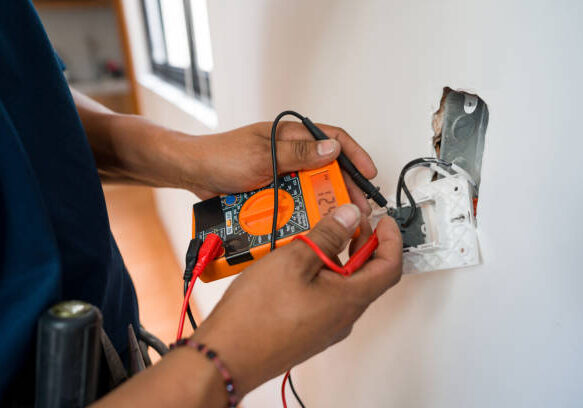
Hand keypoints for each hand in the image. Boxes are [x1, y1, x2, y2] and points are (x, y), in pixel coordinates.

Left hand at [174, 121, 377, 214]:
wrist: (194, 174)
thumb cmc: (222, 156)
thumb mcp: (263, 154)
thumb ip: (299, 153)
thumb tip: (333, 150)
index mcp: (291, 136)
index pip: (332, 138)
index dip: (355, 154)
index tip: (369, 173)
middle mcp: (290, 153)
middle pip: (328, 168)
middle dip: (345, 186)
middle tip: (358, 206)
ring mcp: (282, 173)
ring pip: (312, 187)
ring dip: (325, 201)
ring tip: (338, 218)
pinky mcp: (273, 191)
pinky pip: (294, 201)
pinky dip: (303, 211)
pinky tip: (311, 223)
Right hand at [190, 204, 401, 395]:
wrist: (227, 356)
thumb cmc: (257, 316)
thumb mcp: (295, 260)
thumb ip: (327, 236)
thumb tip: (349, 218)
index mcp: (349, 299)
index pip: (389, 266)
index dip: (391, 240)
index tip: (384, 221)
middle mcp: (343, 316)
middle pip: (367, 275)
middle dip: (361, 243)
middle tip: (347, 221)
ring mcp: (325, 326)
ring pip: (343, 285)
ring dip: (337, 258)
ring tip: (315, 237)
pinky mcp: (307, 329)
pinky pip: (325, 297)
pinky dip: (321, 274)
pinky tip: (297, 263)